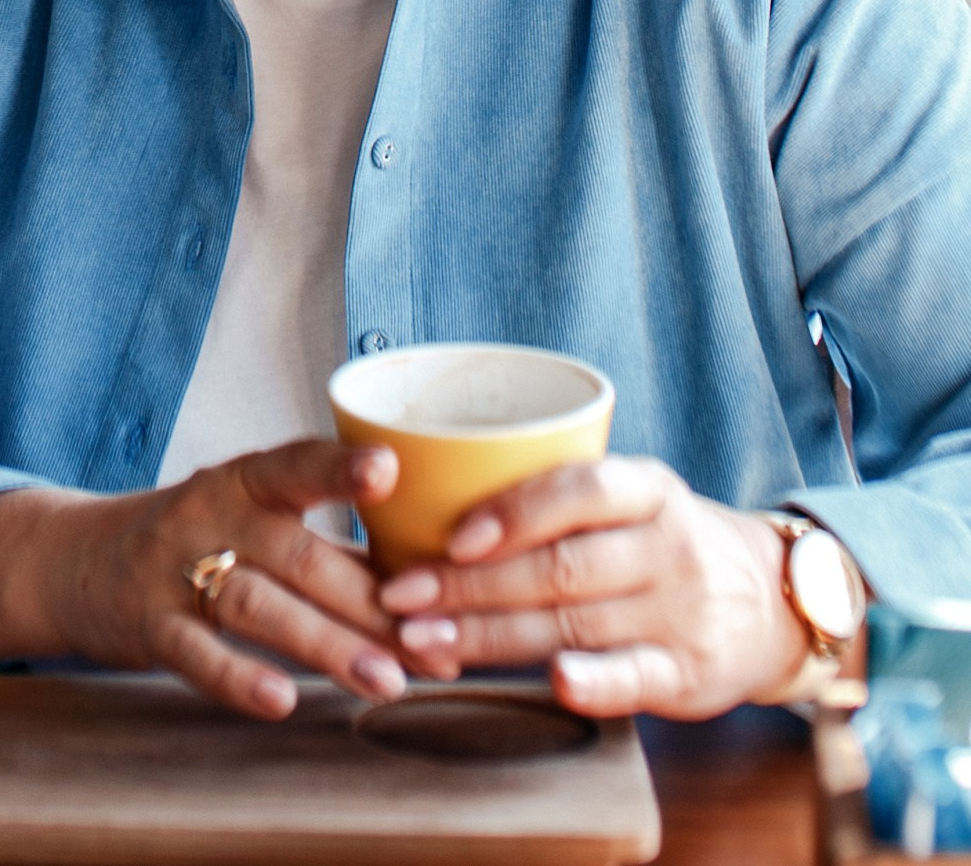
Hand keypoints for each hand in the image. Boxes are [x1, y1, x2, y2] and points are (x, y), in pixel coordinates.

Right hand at [25, 438, 409, 720]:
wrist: (78, 561)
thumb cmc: (196, 541)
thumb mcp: (248, 521)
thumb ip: (325, 548)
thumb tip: (429, 597)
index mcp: (243, 482)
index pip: (295, 464)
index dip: (340, 468)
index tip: (389, 469)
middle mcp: (209, 515)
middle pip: (296, 554)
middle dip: (369, 602)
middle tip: (431, 644)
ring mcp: (174, 570)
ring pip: (257, 605)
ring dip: (326, 644)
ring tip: (385, 681)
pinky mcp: (149, 626)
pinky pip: (196, 653)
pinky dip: (238, 677)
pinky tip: (281, 700)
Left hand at [377, 456, 810, 718]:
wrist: (772, 600)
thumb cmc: (662, 541)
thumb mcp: (631, 498)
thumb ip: (558, 498)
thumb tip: (430, 496)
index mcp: (648, 488)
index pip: (580, 489)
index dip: (513, 511)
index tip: (449, 537)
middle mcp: (668, 546)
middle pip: (561, 565)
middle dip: (471, 584)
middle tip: (400, 595)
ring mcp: (682, 612)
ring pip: (577, 622)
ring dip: (494, 635)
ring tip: (425, 640)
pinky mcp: (690, 673)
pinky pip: (638, 676)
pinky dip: (596, 683)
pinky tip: (553, 682)